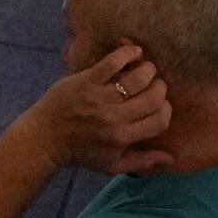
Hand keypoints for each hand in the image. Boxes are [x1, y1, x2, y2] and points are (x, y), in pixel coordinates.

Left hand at [26, 44, 172, 173]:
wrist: (45, 138)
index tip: (162, 104)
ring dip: (147, 70)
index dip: (166, 109)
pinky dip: (127, 53)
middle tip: (155, 85)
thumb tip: (171, 158)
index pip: (159, 120)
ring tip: (146, 69)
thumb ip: (142, 162)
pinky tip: (134, 51)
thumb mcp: (112, 165)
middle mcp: (114, 117)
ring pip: (136, 78)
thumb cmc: (81, 152)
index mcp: (123, 138)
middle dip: (160, 88)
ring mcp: (99, 97)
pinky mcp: (85, 80)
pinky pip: (111, 62)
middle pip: (152, 97)